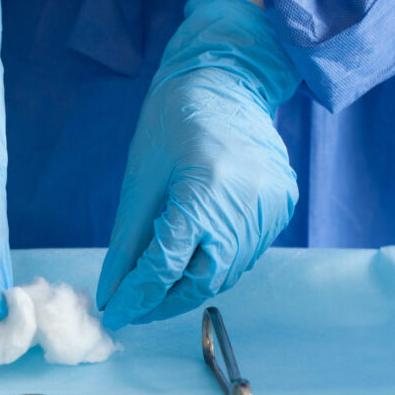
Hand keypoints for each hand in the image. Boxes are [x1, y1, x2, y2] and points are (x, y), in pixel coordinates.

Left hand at [97, 0, 301, 329]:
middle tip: (135, 309)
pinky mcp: (282, 208)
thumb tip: (112, 293)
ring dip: (189, 287)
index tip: (115, 314)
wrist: (229, 81)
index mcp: (205, 190)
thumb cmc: (174, 122)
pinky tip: (190, 263)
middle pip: (202, 279)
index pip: (167, 263)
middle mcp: (246, 204)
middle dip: (165, 301)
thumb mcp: (140, 181)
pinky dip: (214, 265)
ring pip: (226, 272)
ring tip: (157, 291)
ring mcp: (270, 208)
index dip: (138, 295)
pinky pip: (243, 254)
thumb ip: (127, 243)